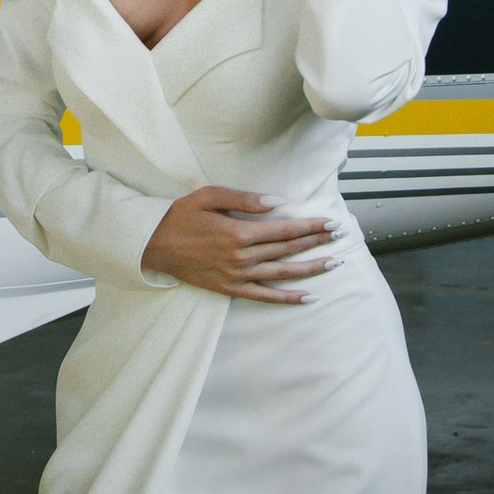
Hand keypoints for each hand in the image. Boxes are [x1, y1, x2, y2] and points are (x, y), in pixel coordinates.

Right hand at [142, 185, 336, 300]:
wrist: (152, 245)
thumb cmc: (180, 216)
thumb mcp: (208, 196)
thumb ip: (245, 199)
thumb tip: (277, 203)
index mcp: (238, 232)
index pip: (285, 229)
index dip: (311, 226)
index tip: (331, 223)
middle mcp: (241, 257)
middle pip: (288, 250)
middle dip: (317, 242)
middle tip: (341, 237)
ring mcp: (237, 276)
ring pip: (282, 274)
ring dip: (311, 269)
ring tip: (334, 262)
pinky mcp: (230, 288)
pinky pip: (264, 296)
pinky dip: (286, 298)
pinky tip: (307, 297)